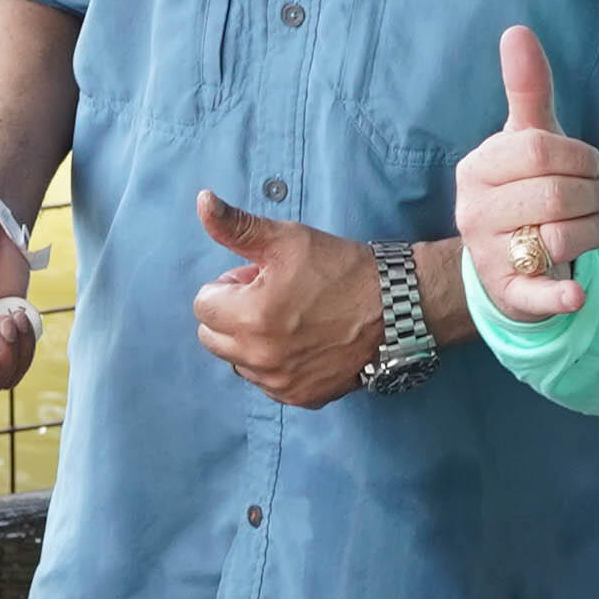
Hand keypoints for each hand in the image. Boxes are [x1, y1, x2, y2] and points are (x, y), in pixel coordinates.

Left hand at [190, 192, 386, 405]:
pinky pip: (266, 382)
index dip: (230, 286)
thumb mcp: (286, 239)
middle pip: (212, 336)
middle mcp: (260, 358)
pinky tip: (304, 343)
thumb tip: (202, 201)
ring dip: (251, 341)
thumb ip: (236, 226)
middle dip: (232, 314)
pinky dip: (275, 364)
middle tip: (272, 297)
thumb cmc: (340, 269)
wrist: (395, 308)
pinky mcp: (300, 397)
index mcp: (250, 317)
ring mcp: (279, 383)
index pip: (203, 304)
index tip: (260, 278)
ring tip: (291, 319)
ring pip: (238, 361)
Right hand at [455, 29, 598, 321]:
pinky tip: (577, 294)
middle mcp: (473, 212)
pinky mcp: (511, 294)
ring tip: (589, 227)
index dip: (580, 155)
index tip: (586, 163)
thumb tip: (517, 30)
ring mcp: (489, 255)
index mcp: (477, 169)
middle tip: (592, 198)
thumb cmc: (524, 190)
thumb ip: (526, 91)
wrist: (509, 264)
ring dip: (596, 231)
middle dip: (592, 194)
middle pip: (557, 193)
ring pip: (561, 236)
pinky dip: (559, 297)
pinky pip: (536, 294)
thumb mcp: (526, 142)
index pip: (541, 149)